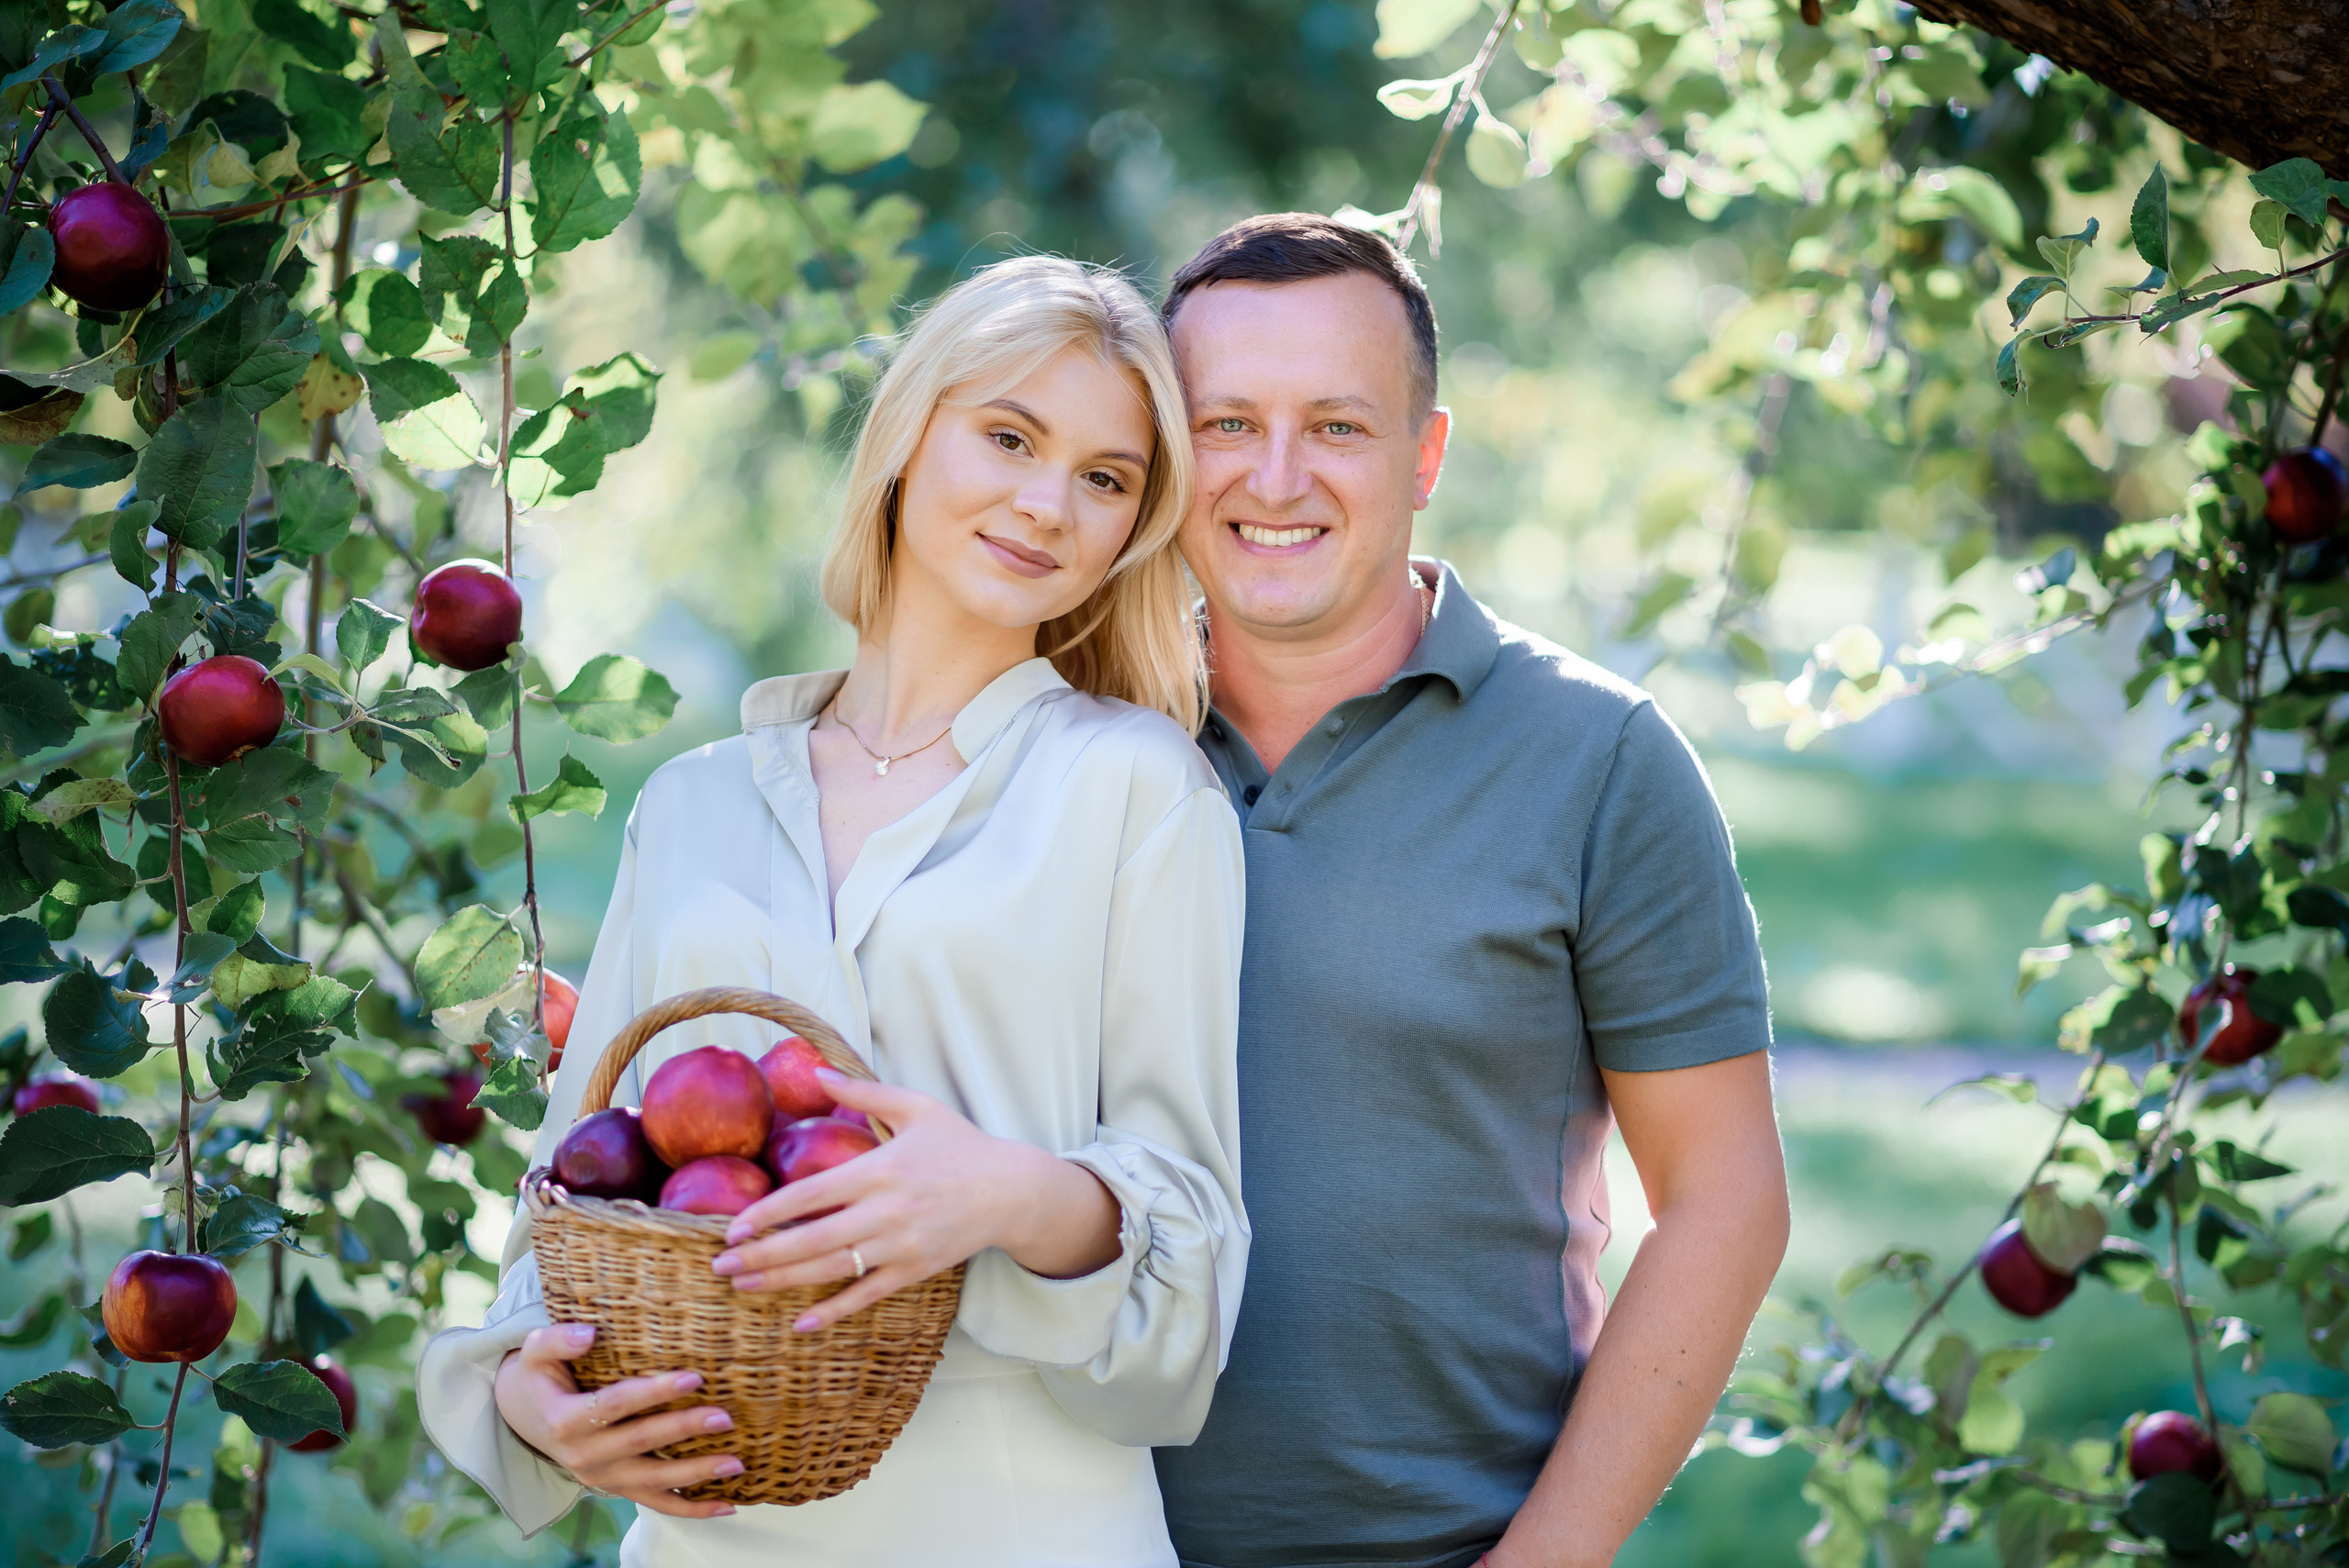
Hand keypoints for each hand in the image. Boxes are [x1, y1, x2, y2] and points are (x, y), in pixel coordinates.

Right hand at [492, 1323, 741, 1518]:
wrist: (530, 1418)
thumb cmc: (544, 1376)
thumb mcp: (535, 1352)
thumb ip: (556, 1339)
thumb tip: (588, 1334)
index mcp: (565, 1420)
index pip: (616, 1404)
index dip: (654, 1392)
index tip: (693, 1378)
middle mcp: (583, 1455)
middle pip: (641, 1442)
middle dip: (684, 1430)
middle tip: (724, 1418)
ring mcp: (602, 1477)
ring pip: (654, 1480)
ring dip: (697, 1474)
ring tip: (736, 1462)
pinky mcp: (618, 1489)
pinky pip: (657, 1503)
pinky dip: (692, 1509)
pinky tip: (727, 1505)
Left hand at [710, 1070, 1119, 1332]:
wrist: (1011, 1189)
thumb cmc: (960, 1144)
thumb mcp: (916, 1107)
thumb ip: (862, 1093)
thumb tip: (817, 1070)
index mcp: (880, 1169)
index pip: (810, 1194)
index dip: (767, 1213)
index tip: (731, 1228)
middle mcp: (886, 1211)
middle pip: (812, 1239)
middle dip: (762, 1255)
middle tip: (721, 1266)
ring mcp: (900, 1245)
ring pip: (832, 1269)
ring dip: (783, 1280)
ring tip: (743, 1286)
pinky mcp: (915, 1270)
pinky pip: (867, 1294)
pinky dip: (834, 1310)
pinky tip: (801, 1321)